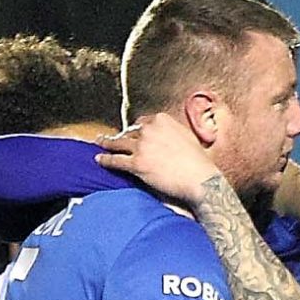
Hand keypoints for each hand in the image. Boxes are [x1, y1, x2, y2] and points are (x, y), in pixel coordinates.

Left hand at [97, 112, 224, 206]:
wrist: (201, 179)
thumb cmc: (199, 162)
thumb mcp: (187, 137)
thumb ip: (173, 133)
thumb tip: (169, 138)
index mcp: (162, 120)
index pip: (143, 122)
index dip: (138, 129)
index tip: (134, 133)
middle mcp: (149, 130)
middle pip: (130, 132)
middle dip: (124, 136)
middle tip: (116, 140)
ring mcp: (141, 146)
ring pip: (119, 143)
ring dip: (107, 143)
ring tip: (100, 143)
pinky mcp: (137, 164)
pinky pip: (116, 160)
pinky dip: (105, 160)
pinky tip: (98, 159)